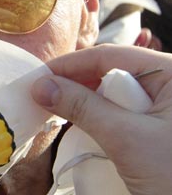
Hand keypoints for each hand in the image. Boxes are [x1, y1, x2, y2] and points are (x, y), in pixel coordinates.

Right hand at [31, 44, 171, 194]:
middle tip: (42, 99)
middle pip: (113, 71)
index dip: (69, 65)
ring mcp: (168, 107)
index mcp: (171, 73)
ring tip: (57, 114)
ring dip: (88, 104)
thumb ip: (83, 108)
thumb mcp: (126, 139)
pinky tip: (83, 129)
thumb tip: (41, 86)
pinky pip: (125, 113)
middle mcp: (170, 83)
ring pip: (117, 94)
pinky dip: (103, 120)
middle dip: (77, 84)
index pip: (110, 55)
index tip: (36, 79)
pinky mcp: (163, 128)